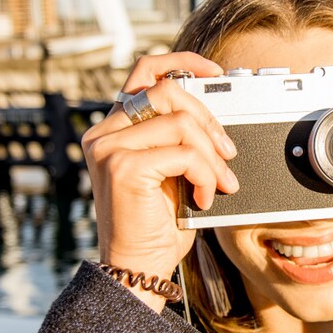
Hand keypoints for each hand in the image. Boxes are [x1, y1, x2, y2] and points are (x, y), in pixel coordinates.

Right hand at [79, 53, 239, 309]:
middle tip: (228, 154)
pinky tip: (204, 197)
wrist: (136, 269)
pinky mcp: (122, 167)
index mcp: (114, 129)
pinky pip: (182, 152)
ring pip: (180, 122)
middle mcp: (104, 134)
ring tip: (219, 183)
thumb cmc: (156, 227)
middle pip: (167, 92)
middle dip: (208, 120)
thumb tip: (215, 116)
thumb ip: (179, 139)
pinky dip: (205, 174)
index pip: (145, 72)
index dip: (181, 63)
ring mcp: (109, 148)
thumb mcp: (172, 172)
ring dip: (211, 154)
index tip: (213, 72)